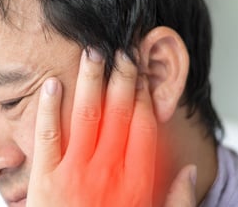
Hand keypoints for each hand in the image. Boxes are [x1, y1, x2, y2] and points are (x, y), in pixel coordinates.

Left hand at [27, 49, 195, 205]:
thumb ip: (177, 201)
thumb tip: (192, 170)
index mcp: (136, 180)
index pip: (145, 126)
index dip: (145, 95)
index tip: (144, 71)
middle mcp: (108, 170)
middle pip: (118, 112)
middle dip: (121, 77)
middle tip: (121, 47)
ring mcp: (75, 173)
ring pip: (85, 115)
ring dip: (90, 81)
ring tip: (92, 51)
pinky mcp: (45, 180)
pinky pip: (47, 136)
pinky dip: (48, 108)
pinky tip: (51, 83)